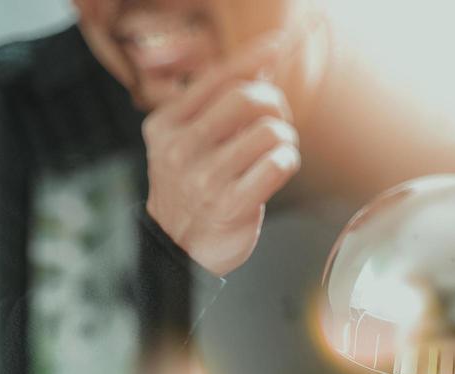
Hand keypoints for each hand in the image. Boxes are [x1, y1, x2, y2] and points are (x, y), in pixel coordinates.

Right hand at [142, 33, 300, 276]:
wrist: (178, 246)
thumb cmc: (191, 189)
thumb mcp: (189, 141)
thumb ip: (217, 105)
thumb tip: (260, 64)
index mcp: (167, 125)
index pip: (216, 78)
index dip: (252, 57)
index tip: (277, 46)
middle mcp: (181, 149)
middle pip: (246, 98)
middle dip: (274, 104)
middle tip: (275, 121)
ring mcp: (204, 179)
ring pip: (269, 132)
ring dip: (284, 138)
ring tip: (275, 151)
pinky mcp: (229, 205)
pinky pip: (277, 165)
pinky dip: (287, 161)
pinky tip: (277, 169)